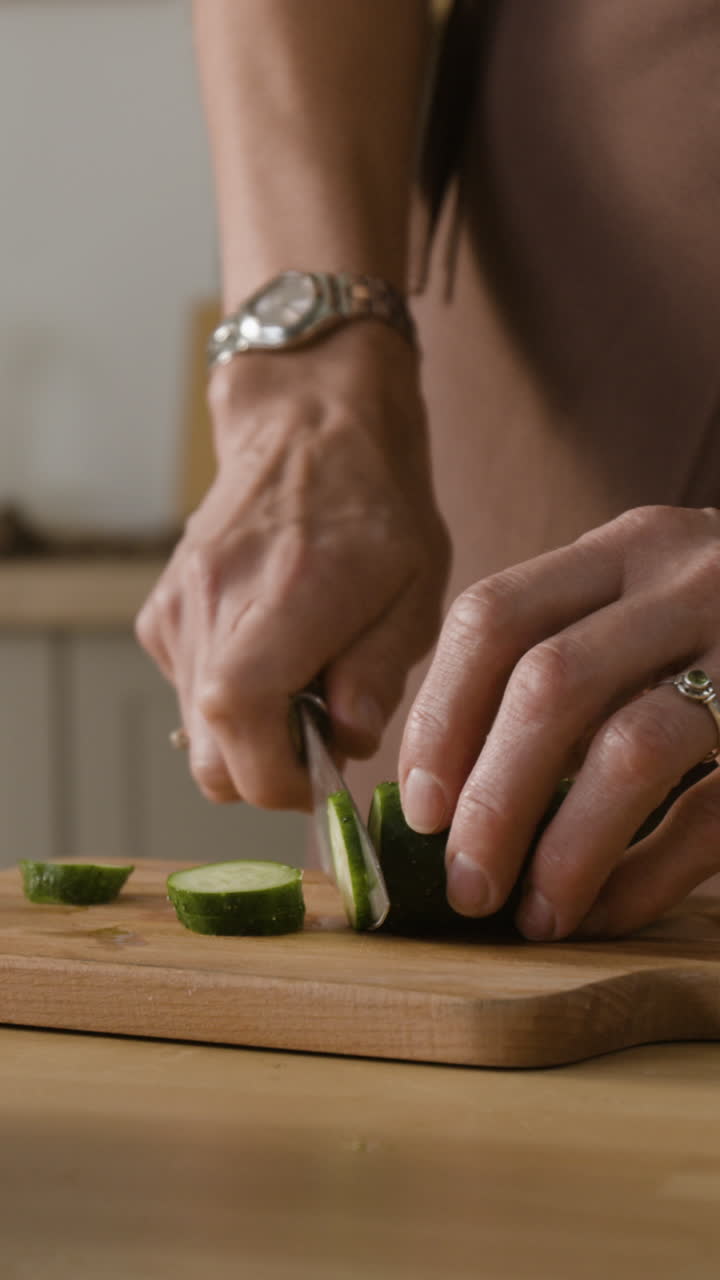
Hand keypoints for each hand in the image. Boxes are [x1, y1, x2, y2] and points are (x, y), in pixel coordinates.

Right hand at [136, 325, 449, 809]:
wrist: (305, 431)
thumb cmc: (376, 508)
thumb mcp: (415, 589)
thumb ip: (379, 671)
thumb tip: (344, 740)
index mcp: (284, 600)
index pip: (242, 730)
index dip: (281, 781)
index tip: (324, 780)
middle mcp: (212, 608)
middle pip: (211, 757)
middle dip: (268, 774)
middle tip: (321, 738)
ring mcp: (177, 612)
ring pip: (197, 733)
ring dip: (251, 738)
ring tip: (305, 684)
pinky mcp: (162, 614)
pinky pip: (190, 695)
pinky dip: (230, 702)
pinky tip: (273, 656)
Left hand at [399, 506, 719, 939]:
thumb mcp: (655, 606)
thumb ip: (571, 661)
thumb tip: (450, 790)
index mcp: (627, 549)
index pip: (493, 616)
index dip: (438, 717)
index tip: (416, 805)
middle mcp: (689, 580)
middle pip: (549, 684)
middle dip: (490, 798)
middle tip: (461, 885)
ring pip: (632, 749)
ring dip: (564, 849)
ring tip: (530, 916)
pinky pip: (713, 810)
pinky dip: (645, 874)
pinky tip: (606, 911)